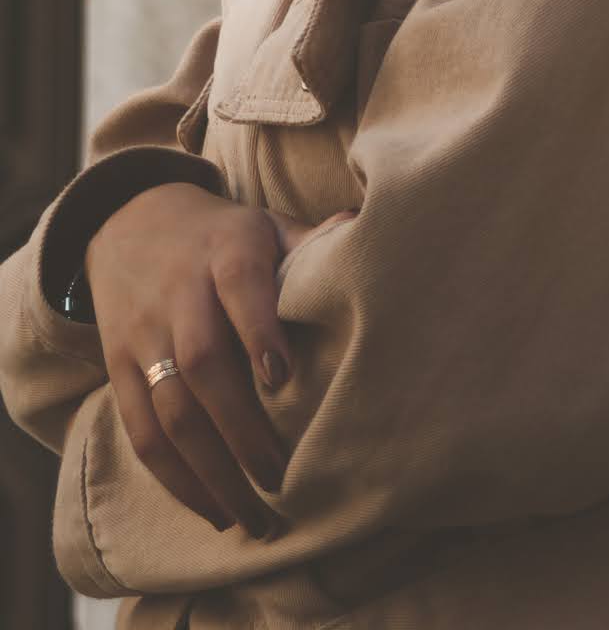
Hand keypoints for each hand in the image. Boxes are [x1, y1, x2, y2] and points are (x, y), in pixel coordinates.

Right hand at [84, 180, 354, 537]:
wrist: (128, 222)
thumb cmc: (221, 234)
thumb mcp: (265, 225)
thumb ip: (311, 243)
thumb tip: (362, 236)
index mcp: (225, 251)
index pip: (240, 285)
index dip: (259, 329)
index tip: (282, 378)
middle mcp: (179, 293)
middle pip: (202, 362)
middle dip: (240, 428)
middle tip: (278, 478)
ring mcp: (144, 334)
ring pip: (169, 409)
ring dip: (208, 470)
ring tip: (250, 514)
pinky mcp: (119, 367)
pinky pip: (140, 430)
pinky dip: (173, 476)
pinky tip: (210, 506)